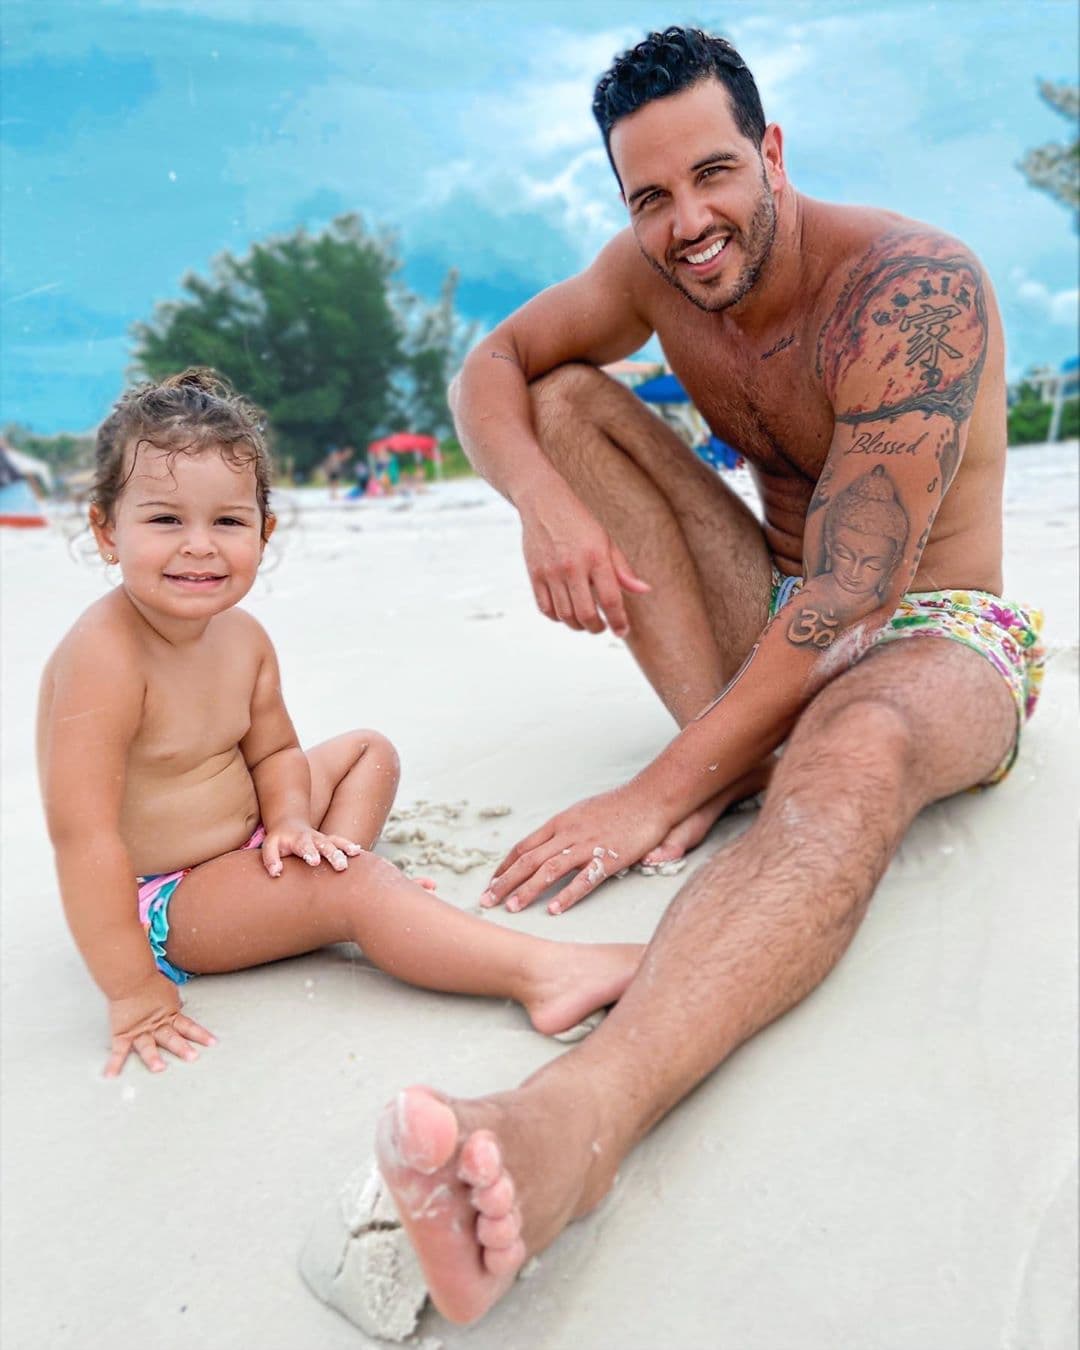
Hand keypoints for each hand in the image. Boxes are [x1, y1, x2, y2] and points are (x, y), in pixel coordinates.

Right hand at [105, 973, 215, 1076]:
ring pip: (147, 1046)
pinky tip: (110, 1076)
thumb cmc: (149, 980)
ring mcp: (139, 1031)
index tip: (213, 1043)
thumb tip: (181, 1006)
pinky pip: (118, 1051)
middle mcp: (156, 1026)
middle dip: (182, 1048)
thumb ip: (174, 1003)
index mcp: (169, 1015)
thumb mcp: (169, 991)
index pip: (188, 1026)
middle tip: (192, 1057)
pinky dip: (113, 1064)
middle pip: (171, 1038)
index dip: (201, 1034)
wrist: (130, 976)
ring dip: (153, 1057)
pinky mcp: (122, 1034)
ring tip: (158, 1068)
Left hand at [261, 820, 363, 877]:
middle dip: (333, 854)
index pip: (304, 846)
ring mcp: (323, 839)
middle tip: (341, 866)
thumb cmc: (279, 840)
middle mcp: (313, 838)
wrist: (289, 824)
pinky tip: (359, 852)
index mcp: (298, 840)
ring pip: (336, 842)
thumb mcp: (269, 846)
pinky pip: (341, 842)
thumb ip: (271, 859)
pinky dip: (350, 846)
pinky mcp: (330, 841)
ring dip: (345, 848)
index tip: (315, 861)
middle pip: (325, 845)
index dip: (309, 853)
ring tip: (355, 854)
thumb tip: (276, 873)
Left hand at [480, 785, 668, 914]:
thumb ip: (565, 829)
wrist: (650, 798)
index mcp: (560, 822)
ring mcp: (587, 845)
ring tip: (511, 909)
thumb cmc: (619, 806)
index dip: (505, 866)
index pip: (524, 846)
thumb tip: (550, 844)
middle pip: (528, 860)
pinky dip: (567, 895)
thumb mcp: (583, 812)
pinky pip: (583, 880)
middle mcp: (568, 833)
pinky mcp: (608, 858)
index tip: (492, 882)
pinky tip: (554, 910)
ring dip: (527, 891)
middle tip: (487, 901)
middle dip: (505, 882)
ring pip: (549, 870)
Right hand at [520, 494, 649, 636]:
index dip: (618, 621)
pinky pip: (546, 609)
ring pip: (565, 615)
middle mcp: (572, 566)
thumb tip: (644, 590)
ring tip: (586, 622)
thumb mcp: (606, 542)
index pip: (610, 599)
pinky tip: (567, 614)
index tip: (622, 631)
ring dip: (578, 626)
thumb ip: (623, 570)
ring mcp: (551, 572)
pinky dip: (558, 618)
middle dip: (597, 628)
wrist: (544, 503)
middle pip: (586, 614)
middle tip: (602, 628)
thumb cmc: (580, 524)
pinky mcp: (534, 575)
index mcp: (596, 557)